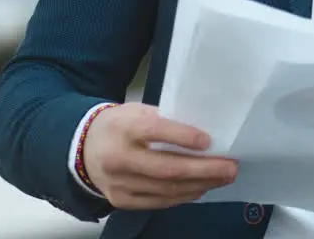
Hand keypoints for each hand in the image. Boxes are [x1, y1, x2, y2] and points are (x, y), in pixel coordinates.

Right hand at [82, 102, 237, 209]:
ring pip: (166, 189)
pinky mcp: (121, 200)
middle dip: (204, 170)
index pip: (155, 132)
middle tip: (231, 167)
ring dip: (200, 185)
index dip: (183, 137)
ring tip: (223, 178)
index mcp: (123, 128)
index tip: (209, 141)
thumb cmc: (121, 125)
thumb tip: (207, 130)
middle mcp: (118, 158)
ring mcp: (118, 183)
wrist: (82, 148)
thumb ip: (166, 120)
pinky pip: (158, 202)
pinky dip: (183, 196)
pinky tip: (201, 188)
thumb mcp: (138, 111)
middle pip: (166, 169)